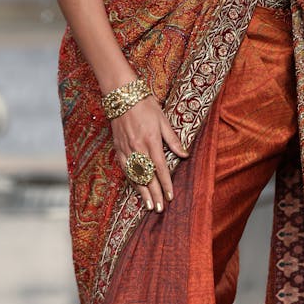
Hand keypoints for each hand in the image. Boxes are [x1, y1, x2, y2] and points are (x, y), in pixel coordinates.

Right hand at [111, 95, 188, 211]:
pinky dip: (130, 180)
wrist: (122, 95)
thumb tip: (185, 155)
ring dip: (141, 191)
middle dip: (154, 193)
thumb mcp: (163, 120)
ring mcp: (126, 149)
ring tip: (147, 205)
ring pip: (135, 175)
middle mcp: (138, 147)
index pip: (160, 168)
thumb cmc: (145, 105)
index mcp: (151, 141)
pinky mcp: (118, 148)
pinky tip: (135, 188)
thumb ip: (173, 140)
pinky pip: (125, 168)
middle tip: (159, 208)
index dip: (166, 184)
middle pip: (147, 176)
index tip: (170, 196)